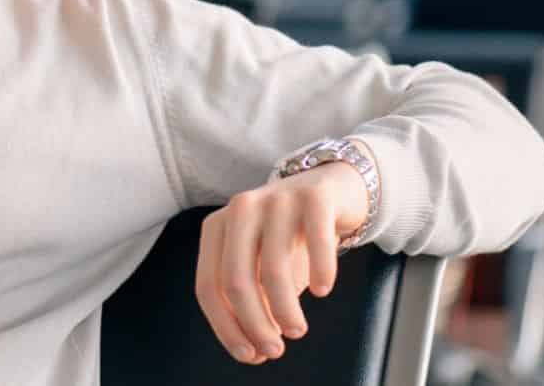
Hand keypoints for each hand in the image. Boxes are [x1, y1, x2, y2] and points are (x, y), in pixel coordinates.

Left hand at [195, 160, 369, 364]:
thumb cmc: (292, 237)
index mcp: (217, 227)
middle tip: (275, 350)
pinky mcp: (314, 196)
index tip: (249, 355)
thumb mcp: (264, 269)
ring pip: (273, 268)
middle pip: (235, 279)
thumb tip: (256, 352)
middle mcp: (241, 208)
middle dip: (255, 323)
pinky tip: (323, 290)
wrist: (334, 188)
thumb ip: (256, 304)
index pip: (209, 286)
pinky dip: (320, 272)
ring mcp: (277, 198)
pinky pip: (316, 242)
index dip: (226, 327)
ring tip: (298, 330)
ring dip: (286, 309)